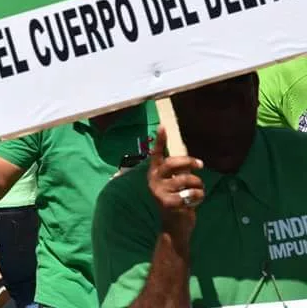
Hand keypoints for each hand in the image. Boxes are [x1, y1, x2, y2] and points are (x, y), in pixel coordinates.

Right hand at [147, 126, 203, 244]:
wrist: (174, 227)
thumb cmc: (178, 201)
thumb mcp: (176, 184)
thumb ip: (179, 172)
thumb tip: (190, 160)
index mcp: (155, 174)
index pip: (157, 155)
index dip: (160, 141)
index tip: (163, 126)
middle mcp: (154, 180)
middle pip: (172, 163)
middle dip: (189, 162)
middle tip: (200, 165)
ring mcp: (159, 191)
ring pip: (187, 179)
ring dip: (198, 184)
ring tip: (197, 191)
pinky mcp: (168, 203)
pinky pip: (192, 193)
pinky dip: (199, 197)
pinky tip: (194, 202)